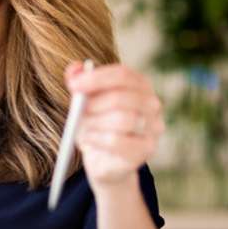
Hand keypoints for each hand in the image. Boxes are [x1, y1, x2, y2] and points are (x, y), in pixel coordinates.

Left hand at [64, 62, 164, 190]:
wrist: (104, 160)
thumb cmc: (96, 125)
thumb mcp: (84, 102)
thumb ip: (79, 82)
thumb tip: (75, 68)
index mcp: (140, 85)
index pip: (123, 75)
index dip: (96, 78)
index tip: (74, 85)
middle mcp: (152, 104)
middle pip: (124, 96)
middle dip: (96, 102)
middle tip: (77, 109)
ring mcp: (153, 127)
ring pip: (124, 119)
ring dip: (96, 122)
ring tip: (82, 128)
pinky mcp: (147, 149)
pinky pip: (119, 141)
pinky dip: (98, 139)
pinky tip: (88, 139)